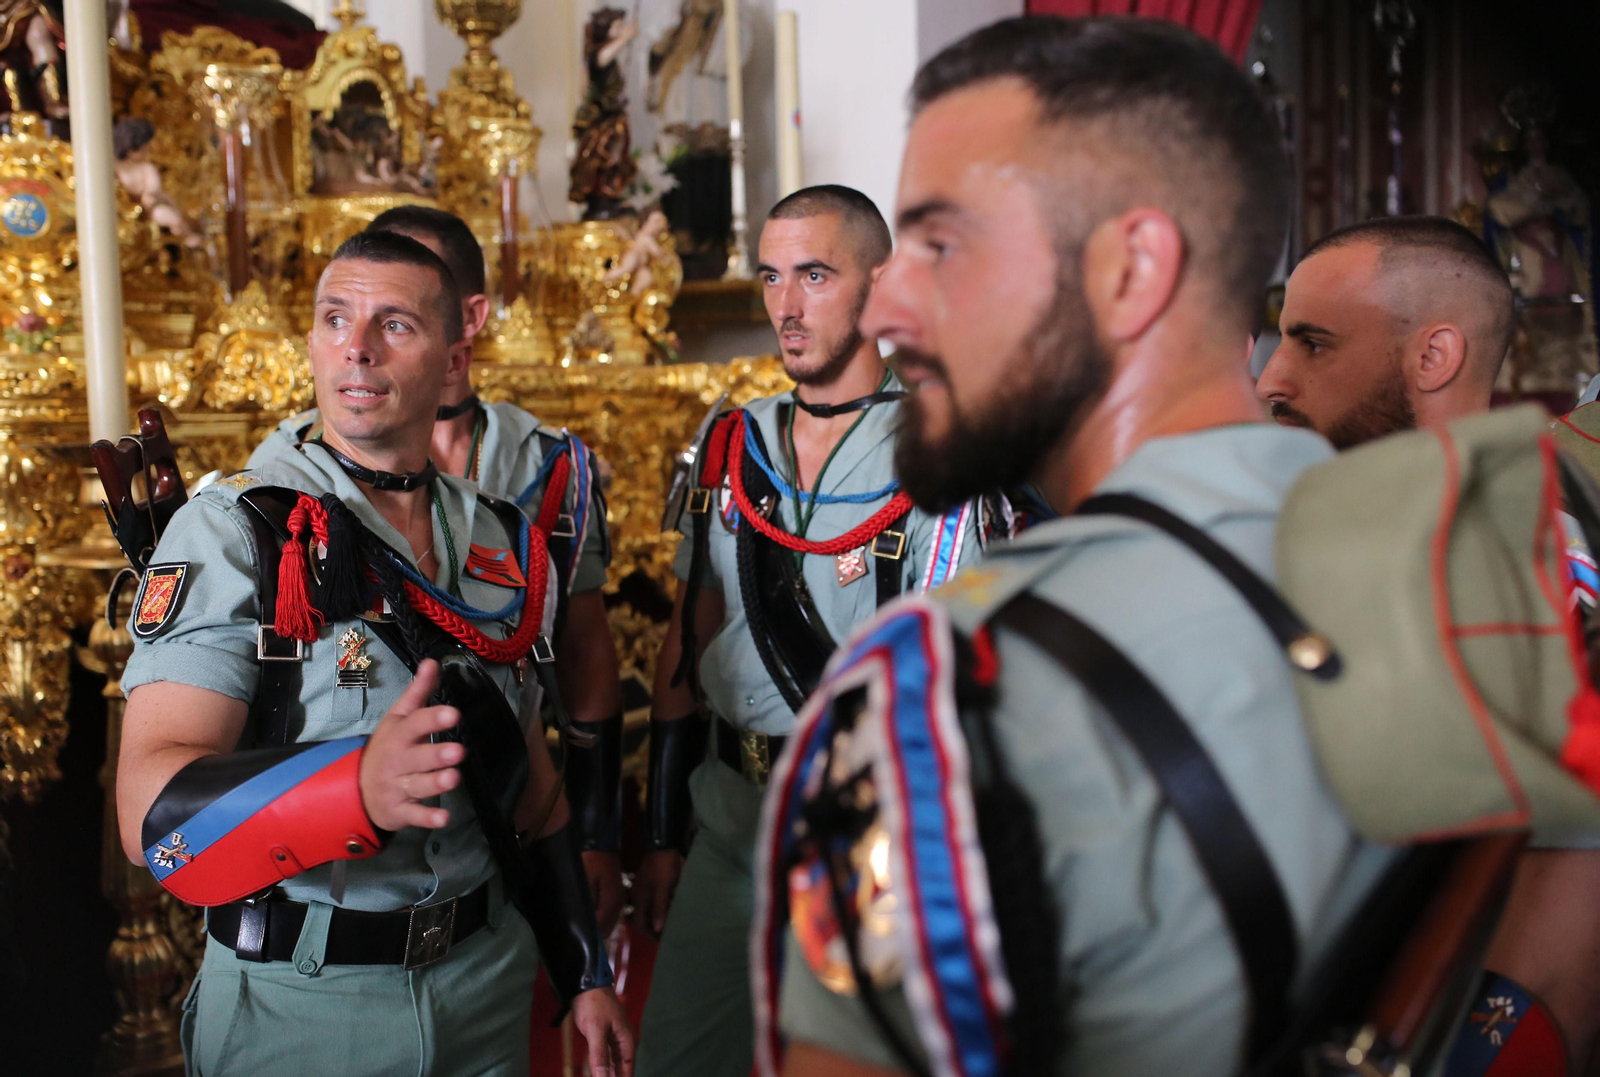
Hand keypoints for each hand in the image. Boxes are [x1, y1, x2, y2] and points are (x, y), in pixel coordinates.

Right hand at [358, 660, 463, 831]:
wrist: (356, 788)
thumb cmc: (387, 747)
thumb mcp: (398, 717)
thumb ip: (418, 691)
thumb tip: (432, 661)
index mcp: (399, 735)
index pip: (415, 725)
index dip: (433, 719)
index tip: (453, 713)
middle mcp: (397, 761)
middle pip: (417, 757)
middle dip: (436, 754)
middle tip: (457, 751)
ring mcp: (396, 787)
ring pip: (417, 785)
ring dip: (435, 784)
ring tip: (454, 778)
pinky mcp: (398, 811)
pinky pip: (413, 815)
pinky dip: (427, 818)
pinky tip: (443, 818)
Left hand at [572, 985, 634, 1076]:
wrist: (586, 984)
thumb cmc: (594, 1004)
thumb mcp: (595, 1030)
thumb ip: (599, 1055)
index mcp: (626, 1040)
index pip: (628, 1069)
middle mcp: (622, 1042)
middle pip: (620, 1068)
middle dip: (612, 1076)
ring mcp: (612, 1040)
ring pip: (611, 1064)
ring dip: (605, 1072)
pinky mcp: (603, 1038)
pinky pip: (603, 1057)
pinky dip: (599, 1065)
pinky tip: (594, 1072)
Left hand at [583, 850, 623, 935]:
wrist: (602, 845)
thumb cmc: (591, 861)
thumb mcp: (586, 881)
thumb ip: (588, 904)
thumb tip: (588, 924)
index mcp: (612, 901)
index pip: (601, 927)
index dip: (589, 934)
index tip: (575, 935)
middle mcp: (619, 904)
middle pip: (607, 930)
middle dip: (594, 932)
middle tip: (577, 928)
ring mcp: (620, 901)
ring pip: (609, 924)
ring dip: (597, 925)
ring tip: (581, 920)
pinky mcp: (617, 898)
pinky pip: (610, 916)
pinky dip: (600, 918)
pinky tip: (589, 912)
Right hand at [632, 849, 683, 938]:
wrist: (662, 844)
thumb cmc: (663, 866)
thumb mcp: (662, 888)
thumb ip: (659, 908)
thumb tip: (657, 929)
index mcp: (639, 899)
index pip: (640, 924)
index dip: (649, 934)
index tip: (661, 941)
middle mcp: (639, 897)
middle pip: (644, 918)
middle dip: (654, 928)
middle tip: (667, 935)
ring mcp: (644, 890)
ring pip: (649, 910)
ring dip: (658, 918)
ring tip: (670, 924)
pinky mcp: (651, 884)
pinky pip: (654, 901)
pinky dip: (661, 907)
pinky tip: (670, 908)